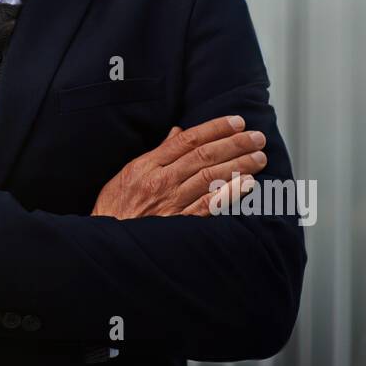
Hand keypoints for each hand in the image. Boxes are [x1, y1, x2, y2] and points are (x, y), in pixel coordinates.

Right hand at [91, 115, 266, 219]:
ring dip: (238, 165)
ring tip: (259, 157)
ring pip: (210, 177)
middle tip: (257, 137)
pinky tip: (247, 184)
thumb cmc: (115, 207)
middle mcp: (161, 181)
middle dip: (234, 144)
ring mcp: (171, 203)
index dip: (215, 128)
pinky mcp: (179, 224)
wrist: (107, 243)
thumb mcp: (129, 173)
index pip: (187, 140)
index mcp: (148, 165)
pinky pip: (208, 206)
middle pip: (204, 156)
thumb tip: (178, 134)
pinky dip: (229, 194)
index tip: (237, 121)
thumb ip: (157, 153)